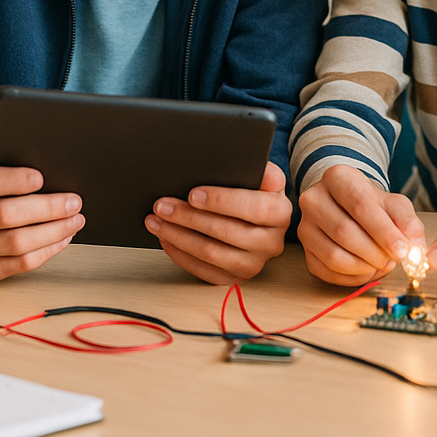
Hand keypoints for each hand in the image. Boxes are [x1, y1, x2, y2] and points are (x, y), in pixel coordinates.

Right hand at [0, 134, 83, 281]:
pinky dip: (46, 251)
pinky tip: (61, 238)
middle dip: (46, 208)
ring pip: (15, 244)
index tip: (41, 178)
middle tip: (73, 201)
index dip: (11, 180)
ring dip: (52, 232)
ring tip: (74, 220)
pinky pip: (18, 265)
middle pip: (3, 215)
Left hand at [144, 163, 291, 282]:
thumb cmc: (254, 192)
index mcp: (280, 212)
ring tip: (156, 221)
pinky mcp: (235, 277)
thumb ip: (256, 167)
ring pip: (211, 254)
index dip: (221, 201)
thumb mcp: (262, 175)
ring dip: (178, 236)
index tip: (193, 194)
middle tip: (162, 205)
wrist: (259, 219)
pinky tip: (166, 238)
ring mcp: (254, 263)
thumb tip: (240, 159)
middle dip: (188, 217)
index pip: (254, 207)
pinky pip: (205, 271)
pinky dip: (181, 255)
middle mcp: (271, 242)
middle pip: (226, 232)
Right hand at [297, 164, 425, 284]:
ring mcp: (305, 226)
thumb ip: (408, 223)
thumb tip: (414, 249)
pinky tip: (367, 271)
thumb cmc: (372, 204)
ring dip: (364, 268)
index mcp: (337, 177)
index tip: (401, 250)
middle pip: (344, 232)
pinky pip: (327, 271)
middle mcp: (314, 199)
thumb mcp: (394, 204)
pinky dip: (352, 278)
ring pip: (334, 256)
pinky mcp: (304, 250)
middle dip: (375, 253)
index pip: (359, 206)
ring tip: (382, 265)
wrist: (347, 206)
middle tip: (393, 261)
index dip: (382, 231)